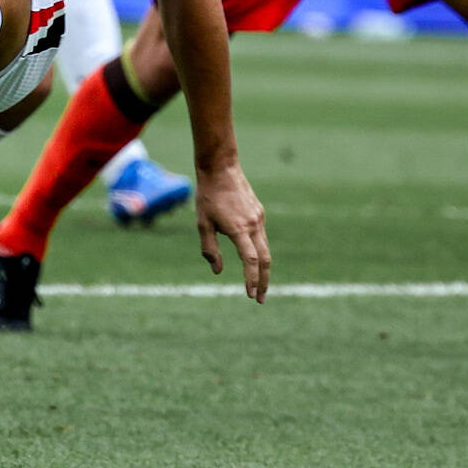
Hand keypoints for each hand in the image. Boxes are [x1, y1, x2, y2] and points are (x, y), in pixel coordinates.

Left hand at [193, 157, 269, 301]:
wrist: (221, 168)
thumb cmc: (207, 196)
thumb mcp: (202, 223)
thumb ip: (209, 249)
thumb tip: (217, 271)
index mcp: (239, 229)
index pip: (251, 260)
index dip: (252, 279)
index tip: (251, 295)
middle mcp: (253, 225)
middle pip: (265, 260)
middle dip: (264, 282)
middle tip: (260, 299)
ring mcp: (259, 219)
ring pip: (266, 250)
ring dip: (264, 269)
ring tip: (259, 285)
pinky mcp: (260, 214)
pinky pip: (262, 237)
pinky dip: (260, 252)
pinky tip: (253, 260)